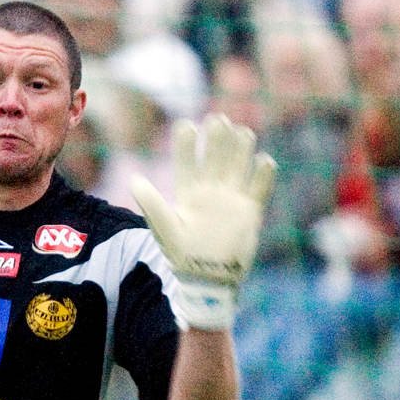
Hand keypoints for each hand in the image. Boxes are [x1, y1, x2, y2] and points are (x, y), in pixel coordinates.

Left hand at [130, 114, 276, 330]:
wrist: (207, 280)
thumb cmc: (182, 256)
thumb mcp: (165, 229)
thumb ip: (153, 204)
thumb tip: (134, 180)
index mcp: (188, 193)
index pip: (187, 162)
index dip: (187, 144)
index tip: (187, 125)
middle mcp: (211, 192)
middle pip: (216, 158)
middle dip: (217, 138)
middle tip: (217, 119)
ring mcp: (232, 200)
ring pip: (239, 166)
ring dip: (241, 149)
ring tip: (242, 132)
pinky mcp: (250, 211)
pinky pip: (260, 188)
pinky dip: (263, 174)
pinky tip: (264, 161)